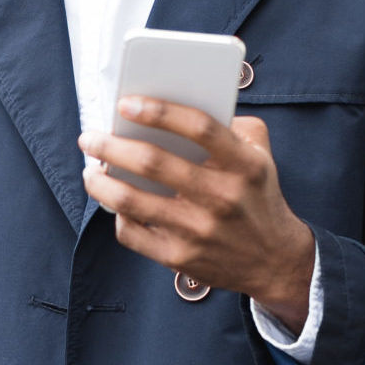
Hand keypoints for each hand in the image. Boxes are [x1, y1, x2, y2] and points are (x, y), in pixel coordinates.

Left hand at [78, 96, 315, 331]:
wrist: (274, 261)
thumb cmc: (257, 197)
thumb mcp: (262, 156)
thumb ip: (234, 125)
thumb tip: (181, 106)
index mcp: (244, 165)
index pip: (199, 127)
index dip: (159, 111)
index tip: (125, 103)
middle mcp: (221, 197)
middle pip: (152, 163)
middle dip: (110, 145)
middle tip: (89, 137)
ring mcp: (198, 230)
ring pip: (130, 200)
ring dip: (99, 182)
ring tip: (90, 170)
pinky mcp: (179, 257)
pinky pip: (131, 232)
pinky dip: (115, 215)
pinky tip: (113, 203)